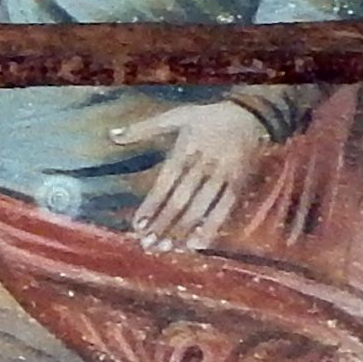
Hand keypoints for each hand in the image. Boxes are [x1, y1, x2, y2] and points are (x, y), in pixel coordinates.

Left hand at [123, 95, 276, 251]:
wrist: (250, 113)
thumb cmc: (207, 117)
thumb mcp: (176, 116)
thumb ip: (143, 129)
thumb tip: (112, 135)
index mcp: (185, 149)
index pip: (165, 183)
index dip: (152, 205)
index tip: (138, 225)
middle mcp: (203, 164)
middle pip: (181, 199)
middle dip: (164, 223)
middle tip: (149, 244)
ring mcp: (223, 174)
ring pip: (201, 207)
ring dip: (184, 229)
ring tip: (168, 248)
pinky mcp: (239, 183)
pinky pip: (226, 207)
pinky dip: (212, 226)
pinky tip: (198, 243)